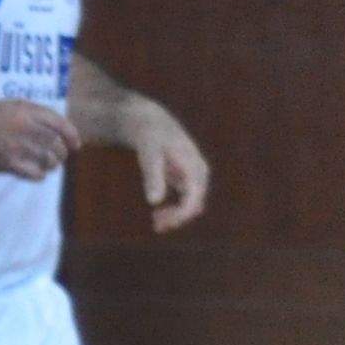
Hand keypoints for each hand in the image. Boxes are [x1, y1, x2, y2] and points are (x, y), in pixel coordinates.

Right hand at [0, 97, 78, 180]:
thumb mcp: (13, 105)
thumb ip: (34, 114)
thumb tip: (56, 129)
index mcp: (27, 111)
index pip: (60, 124)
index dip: (72, 135)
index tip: (76, 145)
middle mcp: (26, 127)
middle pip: (56, 144)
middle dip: (61, 153)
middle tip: (58, 157)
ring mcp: (17, 146)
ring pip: (49, 161)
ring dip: (52, 165)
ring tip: (47, 165)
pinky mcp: (8, 163)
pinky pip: (34, 174)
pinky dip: (39, 176)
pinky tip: (36, 174)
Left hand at [124, 101, 211, 231]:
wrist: (146, 119)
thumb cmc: (148, 134)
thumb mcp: (148, 151)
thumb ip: (152, 174)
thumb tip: (154, 201)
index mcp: (193, 164)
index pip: (194, 196)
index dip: (181, 213)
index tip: (163, 222)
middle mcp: (198, 171)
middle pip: (195, 203)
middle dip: (178, 217)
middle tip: (157, 225)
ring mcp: (192, 175)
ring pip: (191, 204)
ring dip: (176, 216)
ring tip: (157, 224)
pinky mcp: (184, 178)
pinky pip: (185, 201)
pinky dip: (174, 211)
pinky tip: (158, 216)